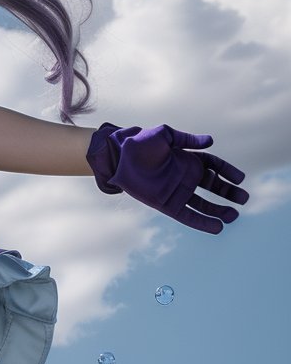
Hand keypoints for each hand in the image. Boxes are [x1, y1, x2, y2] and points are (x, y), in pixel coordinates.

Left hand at [85, 122, 248, 233]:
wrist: (119, 157)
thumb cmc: (140, 143)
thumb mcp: (166, 135)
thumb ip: (188, 140)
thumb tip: (210, 141)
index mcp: (188, 159)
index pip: (214, 166)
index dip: (227, 172)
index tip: (240, 179)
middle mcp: (185, 177)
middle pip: (213, 187)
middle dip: (228, 193)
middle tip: (244, 199)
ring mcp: (177, 192)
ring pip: (203, 204)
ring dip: (218, 211)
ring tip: (233, 216)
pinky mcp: (167, 205)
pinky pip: (188, 216)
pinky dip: (201, 222)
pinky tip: (216, 228)